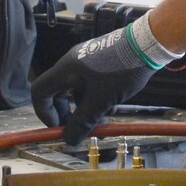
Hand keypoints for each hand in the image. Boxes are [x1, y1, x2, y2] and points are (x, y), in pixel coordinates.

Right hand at [30, 14, 176, 145]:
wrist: (146, 45)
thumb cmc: (121, 70)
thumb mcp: (101, 101)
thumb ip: (83, 121)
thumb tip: (69, 140)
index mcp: (65, 69)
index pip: (39, 92)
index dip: (44, 113)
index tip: (58, 127)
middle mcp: (71, 62)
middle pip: (56, 92)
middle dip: (64, 112)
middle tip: (77, 127)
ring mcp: (85, 60)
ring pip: (74, 89)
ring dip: (81, 107)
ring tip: (98, 118)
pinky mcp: (98, 61)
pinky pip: (87, 83)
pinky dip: (92, 97)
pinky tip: (108, 105)